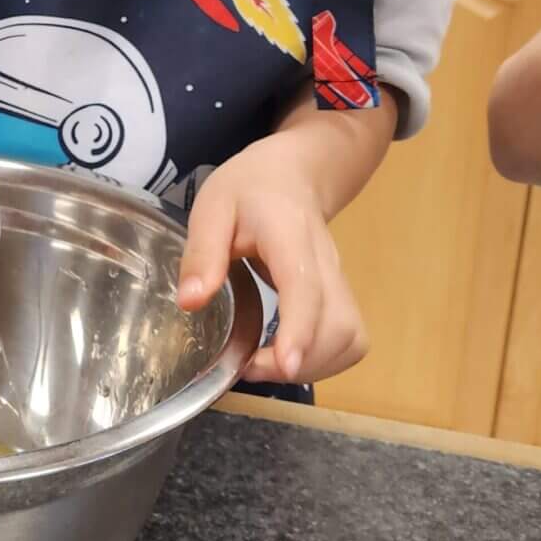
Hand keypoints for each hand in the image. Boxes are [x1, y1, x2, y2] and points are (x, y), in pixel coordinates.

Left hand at [177, 137, 367, 385]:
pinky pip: (349, 340)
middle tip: (249, 365)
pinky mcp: (342, 297)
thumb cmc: (250, 188)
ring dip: (314, 366)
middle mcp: (326, 262)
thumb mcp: (213, 208)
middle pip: (339, 324)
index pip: (305, 287)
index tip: (285, 365)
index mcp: (290, 236)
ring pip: (351, 337)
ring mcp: (340, 281)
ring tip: (264, 365)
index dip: (299, 331)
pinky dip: (324, 361)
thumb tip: (190, 302)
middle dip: (300, 360)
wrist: (294, 173)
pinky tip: (286, 356)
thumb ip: (202, 253)